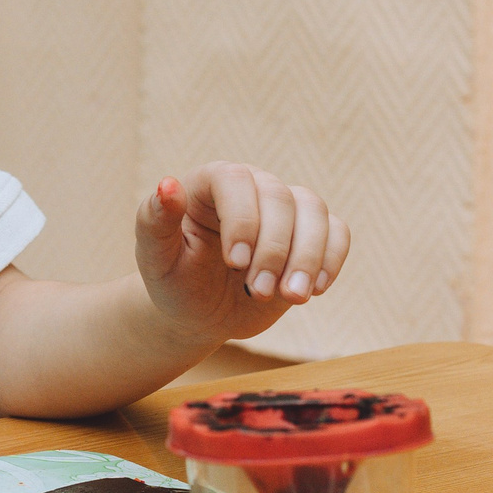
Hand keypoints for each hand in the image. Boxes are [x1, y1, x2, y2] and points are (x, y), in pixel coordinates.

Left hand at [134, 162, 349, 340]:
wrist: (201, 313)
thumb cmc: (174, 280)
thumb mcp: (156, 258)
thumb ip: (155, 221)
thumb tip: (167, 185)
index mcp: (209, 183)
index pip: (235, 180)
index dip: (241, 218)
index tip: (235, 263)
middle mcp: (252, 187)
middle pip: (279, 197)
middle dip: (274, 250)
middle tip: (258, 293)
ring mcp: (284, 210)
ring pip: (313, 211)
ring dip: (307, 256)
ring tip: (292, 297)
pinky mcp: (310, 235)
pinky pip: (337, 231)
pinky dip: (331, 259)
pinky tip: (313, 290)